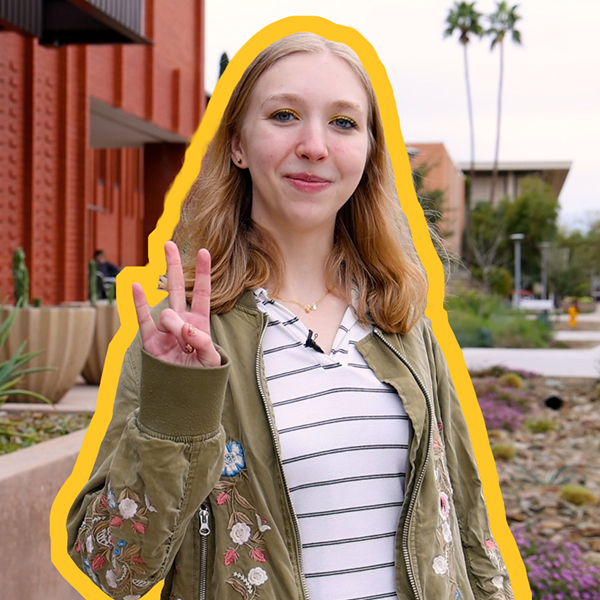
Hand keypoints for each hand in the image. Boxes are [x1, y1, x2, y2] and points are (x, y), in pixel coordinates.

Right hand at [132, 241, 220, 366]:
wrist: (184, 397)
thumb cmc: (202, 378)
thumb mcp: (211, 360)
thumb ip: (202, 342)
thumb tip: (184, 328)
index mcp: (200, 323)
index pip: (203, 293)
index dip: (203, 273)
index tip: (203, 251)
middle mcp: (181, 322)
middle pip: (178, 288)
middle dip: (173, 266)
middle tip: (168, 244)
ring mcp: (164, 330)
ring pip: (166, 311)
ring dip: (175, 325)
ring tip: (180, 345)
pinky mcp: (150, 341)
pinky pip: (143, 319)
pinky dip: (139, 303)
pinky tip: (135, 286)